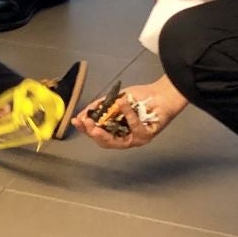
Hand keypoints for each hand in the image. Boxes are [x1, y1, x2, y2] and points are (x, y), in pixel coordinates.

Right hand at [74, 76, 188, 149]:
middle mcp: (126, 138)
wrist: (162, 94)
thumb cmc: (140, 98)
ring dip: (105, 132)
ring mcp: (136, 139)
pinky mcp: (147, 135)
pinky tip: (122, 103)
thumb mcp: (116, 99)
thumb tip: (83, 113)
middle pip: (106, 142)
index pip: (99, 134)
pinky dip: (128, 114)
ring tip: (95, 122)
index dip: (86, 129)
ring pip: (117, 141)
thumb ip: (101, 106)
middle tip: (86, 124)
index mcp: (117, 131)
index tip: (76, 121)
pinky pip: (135, 128)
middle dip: (93, 134)